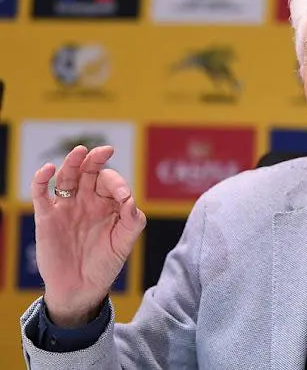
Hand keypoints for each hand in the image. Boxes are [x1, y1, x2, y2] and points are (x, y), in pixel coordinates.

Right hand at [31, 145, 145, 327]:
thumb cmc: (105, 264)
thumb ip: (132, 220)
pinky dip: (42, 179)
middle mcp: (87, 201)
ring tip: (80, 151)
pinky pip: (41, 194)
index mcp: (107, 204)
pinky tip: (49, 169)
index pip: (111, 182)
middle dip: (96, 160)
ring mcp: (66, 207)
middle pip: (89, 172)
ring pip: (67, 177)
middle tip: (104, 150)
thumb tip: (130, 199)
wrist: (81, 288)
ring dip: (72, 162)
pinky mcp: (47, 217)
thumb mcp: (124, 242)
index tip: (124, 198)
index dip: (118, 184)